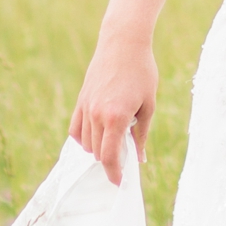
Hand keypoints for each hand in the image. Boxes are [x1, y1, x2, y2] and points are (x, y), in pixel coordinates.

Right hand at [70, 28, 156, 186]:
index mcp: (116, 118)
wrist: (123, 42)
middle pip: (97, 153)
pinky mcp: (81, 100)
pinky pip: (76, 129)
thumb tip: (140, 159)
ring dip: (99, 149)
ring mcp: (86, 107)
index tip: (120, 183)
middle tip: (125, 160)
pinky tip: (96, 137)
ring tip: (115, 142)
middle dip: (110, 161)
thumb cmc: (142, 72)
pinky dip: (84, 138)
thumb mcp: (149, 104)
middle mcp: (96, 115)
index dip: (114, 174)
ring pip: (86, 143)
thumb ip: (141, 134)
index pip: (109, 157)